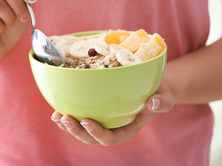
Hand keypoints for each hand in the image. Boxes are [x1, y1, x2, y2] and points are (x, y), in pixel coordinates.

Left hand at [51, 80, 174, 144]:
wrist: (152, 85)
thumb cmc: (159, 91)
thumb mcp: (166, 95)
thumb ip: (163, 102)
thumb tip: (153, 104)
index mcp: (128, 129)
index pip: (111, 137)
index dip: (97, 133)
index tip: (86, 121)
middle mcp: (113, 128)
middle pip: (91, 137)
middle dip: (76, 131)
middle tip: (63, 118)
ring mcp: (103, 120)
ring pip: (82, 129)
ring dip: (67, 124)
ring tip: (55, 116)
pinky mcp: (97, 110)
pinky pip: (80, 115)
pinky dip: (68, 112)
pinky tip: (57, 107)